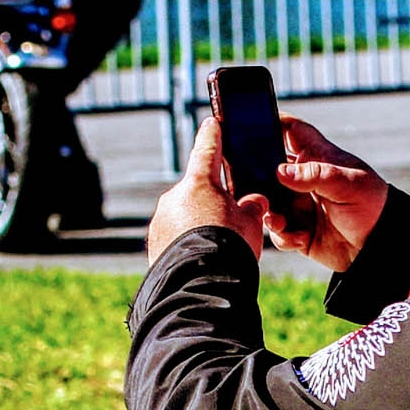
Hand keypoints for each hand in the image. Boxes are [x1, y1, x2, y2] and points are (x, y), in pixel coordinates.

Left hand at [147, 117, 265, 265]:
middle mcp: (175, 196)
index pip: (208, 148)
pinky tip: (200, 258)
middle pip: (197, 190)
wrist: (201, 285)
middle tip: (230, 219)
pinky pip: (174, 236)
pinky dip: (186, 242)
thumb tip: (254, 201)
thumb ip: (252, 207)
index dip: (213, 135)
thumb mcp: (251, 223)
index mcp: (200, 182)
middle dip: (212, 200)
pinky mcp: (154, 243)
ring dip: (198, 224)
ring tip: (217, 247)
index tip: (212, 123)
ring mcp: (161, 220)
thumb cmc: (230, 247)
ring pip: (184, 215)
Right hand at [265, 117, 387, 270]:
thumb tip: (279, 172)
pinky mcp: (298, 231)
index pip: (291, 131)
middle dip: (256, 176)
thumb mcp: (348, 184)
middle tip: (252, 185)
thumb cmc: (372, 205)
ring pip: (268, 203)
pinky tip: (300, 239)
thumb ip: (315, 175)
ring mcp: (299, 205)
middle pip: (268, 168)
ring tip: (279, 221)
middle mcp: (304, 180)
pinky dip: (283, 236)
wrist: (379, 247)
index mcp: (317, 158)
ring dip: (269, 212)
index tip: (250, 121)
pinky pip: (278, 232)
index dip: (272, 122)